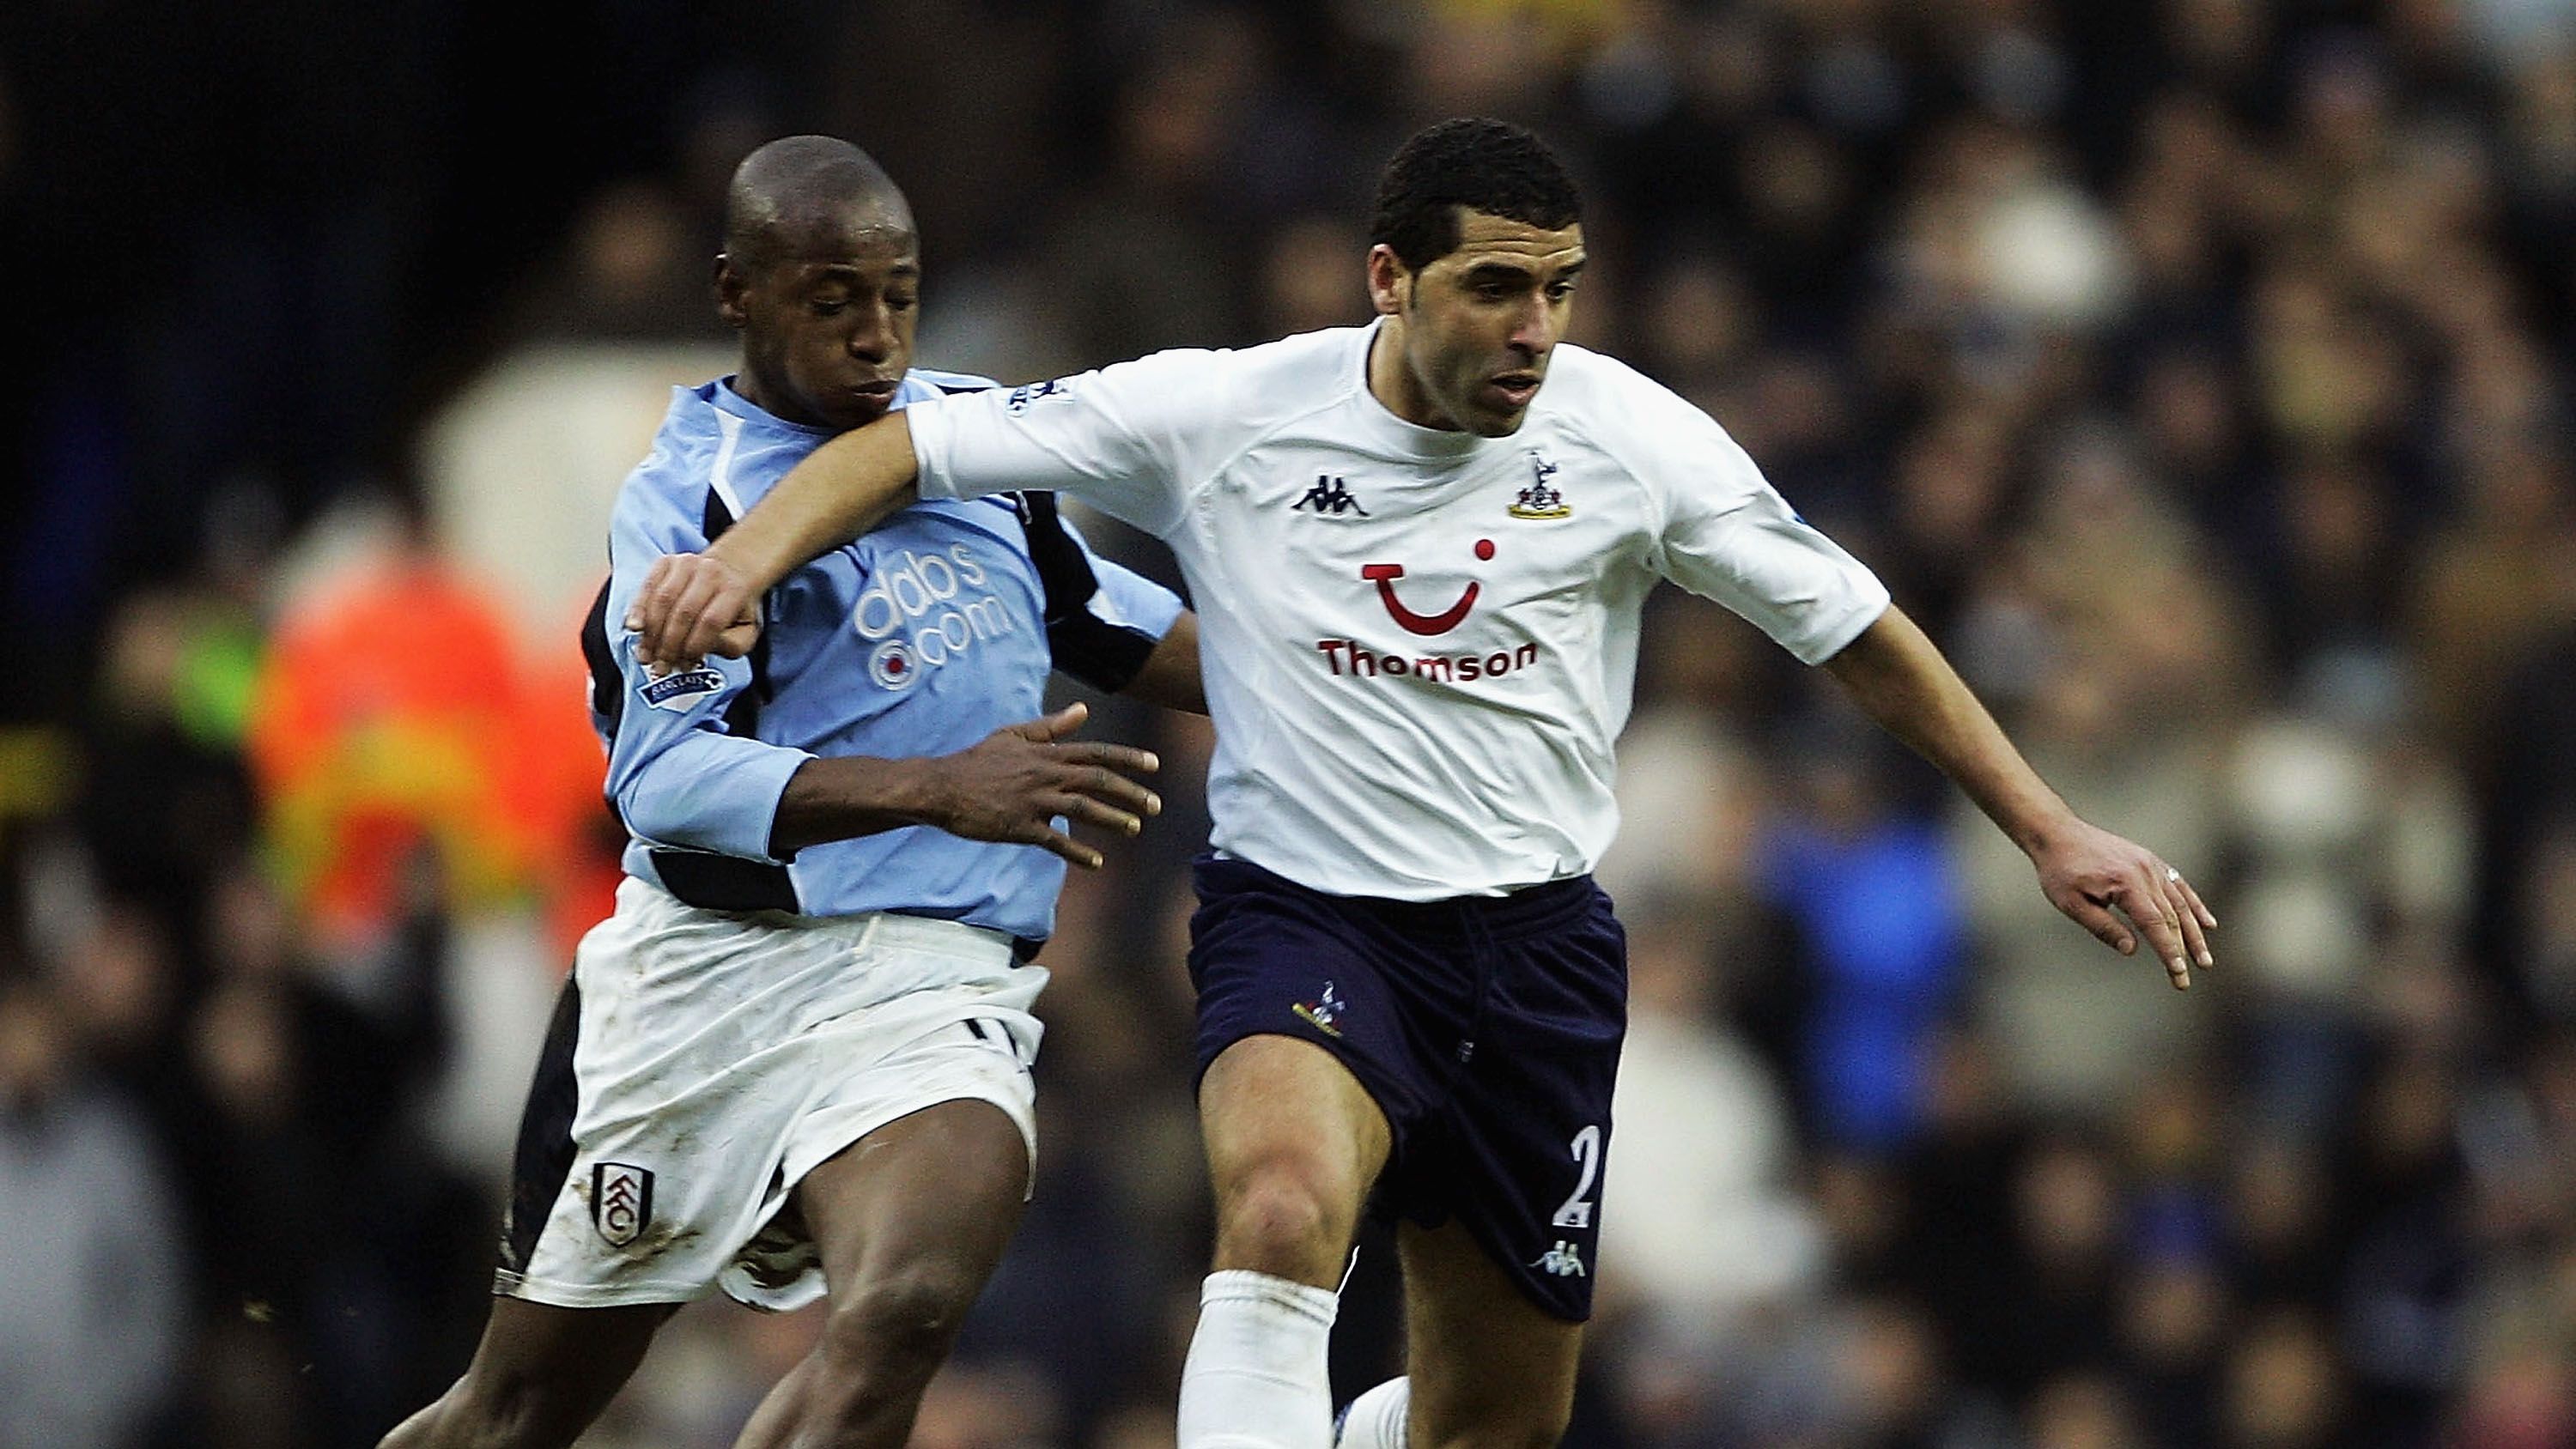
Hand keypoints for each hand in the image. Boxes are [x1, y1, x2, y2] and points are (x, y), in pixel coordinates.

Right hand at [626, 552, 761, 671]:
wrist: (729, 572)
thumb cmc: (735, 609)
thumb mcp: (746, 631)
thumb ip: (731, 645)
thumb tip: (704, 648)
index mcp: (734, 590)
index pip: (710, 622)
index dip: (693, 647)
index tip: (685, 666)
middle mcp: (711, 572)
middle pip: (683, 612)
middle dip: (669, 645)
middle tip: (661, 667)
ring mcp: (687, 563)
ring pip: (662, 600)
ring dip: (651, 632)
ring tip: (647, 656)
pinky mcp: (666, 562)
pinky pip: (647, 587)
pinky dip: (638, 610)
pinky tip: (634, 629)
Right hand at [919, 703, 1161, 868]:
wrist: (942, 787)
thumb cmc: (977, 761)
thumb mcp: (1014, 735)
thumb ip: (1051, 727)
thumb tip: (1082, 710)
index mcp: (1046, 754)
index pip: (1096, 752)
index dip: (1128, 758)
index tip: (1155, 765)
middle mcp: (1045, 774)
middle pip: (1098, 780)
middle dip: (1131, 792)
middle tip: (1156, 806)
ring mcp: (1033, 800)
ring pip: (1083, 807)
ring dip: (1113, 819)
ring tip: (1135, 829)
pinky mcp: (1020, 826)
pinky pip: (1055, 840)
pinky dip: (1078, 852)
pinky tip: (1097, 863)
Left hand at [2030, 818, 2217, 989]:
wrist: (2058, 834)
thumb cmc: (2061, 871)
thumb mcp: (2072, 904)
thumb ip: (2103, 927)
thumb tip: (2132, 950)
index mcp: (2126, 883)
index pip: (2154, 923)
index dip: (2168, 950)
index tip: (2178, 973)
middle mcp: (2145, 872)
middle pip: (2171, 917)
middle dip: (2182, 950)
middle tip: (2183, 980)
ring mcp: (2151, 865)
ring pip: (2181, 903)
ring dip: (2195, 933)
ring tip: (2204, 959)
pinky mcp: (2151, 861)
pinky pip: (2179, 885)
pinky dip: (2195, 905)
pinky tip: (2207, 923)